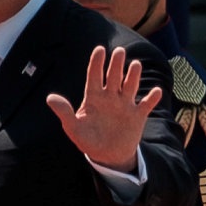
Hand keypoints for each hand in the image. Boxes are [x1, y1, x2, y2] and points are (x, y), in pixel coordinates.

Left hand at [47, 44, 160, 170]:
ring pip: (130, 86)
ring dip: (133, 76)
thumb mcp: (73, 128)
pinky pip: (146, 105)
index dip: (97, 63)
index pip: (95, 76)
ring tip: (135, 65)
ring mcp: (125, 105)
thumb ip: (64, 112)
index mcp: (94, 97)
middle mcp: (110, 97)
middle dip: (116, 64)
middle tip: (119, 52)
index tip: (100, 49)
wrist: (107, 155)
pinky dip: (152, 98)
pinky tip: (156, 92)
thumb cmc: (88, 139)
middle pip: (114, 76)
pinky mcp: (137, 115)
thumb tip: (50, 98)